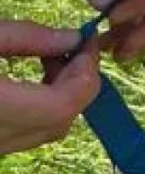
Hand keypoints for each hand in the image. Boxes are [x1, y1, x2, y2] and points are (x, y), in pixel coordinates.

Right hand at [0, 24, 99, 149]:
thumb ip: (27, 38)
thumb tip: (74, 39)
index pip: (62, 106)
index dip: (85, 73)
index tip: (88, 41)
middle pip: (59, 122)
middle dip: (77, 84)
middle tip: (72, 48)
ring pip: (46, 132)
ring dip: (61, 97)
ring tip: (49, 60)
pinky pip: (27, 135)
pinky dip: (42, 109)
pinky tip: (30, 81)